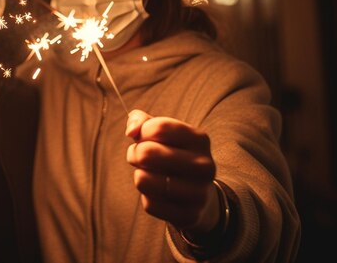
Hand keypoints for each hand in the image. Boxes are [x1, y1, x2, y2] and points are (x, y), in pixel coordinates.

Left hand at [125, 109, 219, 233]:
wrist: (199, 195)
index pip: (158, 127)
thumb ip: (142, 121)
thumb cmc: (173, 155)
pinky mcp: (189, 215)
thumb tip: (131, 131)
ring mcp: (199, 192)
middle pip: (147, 153)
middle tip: (139, 158)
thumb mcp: (162, 133)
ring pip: (143, 180)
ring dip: (139, 176)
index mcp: (199, 139)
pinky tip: (159, 194)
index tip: (142, 137)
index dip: (142, 131)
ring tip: (148, 174)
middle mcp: (204, 165)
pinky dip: (147, 198)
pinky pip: (149, 204)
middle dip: (134, 154)